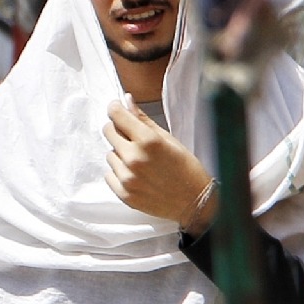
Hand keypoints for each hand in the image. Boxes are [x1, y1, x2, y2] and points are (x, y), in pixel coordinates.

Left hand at [103, 98, 215, 233]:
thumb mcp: (169, 139)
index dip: (115, 108)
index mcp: (148, 141)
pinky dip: (119, 172)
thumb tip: (127, 101)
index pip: (117, 116)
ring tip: (141, 161)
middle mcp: (134, 158)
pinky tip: (137, 175)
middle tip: (132, 136)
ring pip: (110, 154)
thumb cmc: (186, 168)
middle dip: (118, 129)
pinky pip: (109, 174)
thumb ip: (144, 121)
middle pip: (108, 132)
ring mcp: (126, 178)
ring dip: (120, 153)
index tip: (116, 108)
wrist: (195, 202)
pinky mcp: (123, 193)